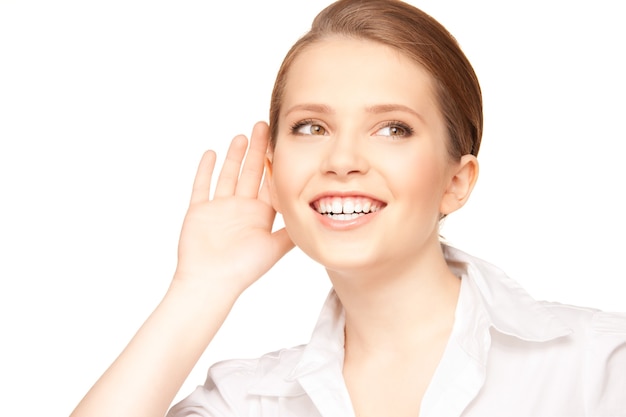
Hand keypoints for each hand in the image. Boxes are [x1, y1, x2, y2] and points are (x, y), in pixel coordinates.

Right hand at [174, 122, 293, 293]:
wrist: (211, 282)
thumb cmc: (243, 268)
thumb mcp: (275, 247)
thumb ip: (292, 230)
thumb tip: (319, 217)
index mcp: (259, 215)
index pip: (269, 183)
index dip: (275, 164)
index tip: (281, 143)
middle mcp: (241, 209)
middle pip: (251, 173)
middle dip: (257, 150)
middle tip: (264, 126)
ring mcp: (219, 209)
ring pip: (228, 175)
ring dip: (234, 156)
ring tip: (242, 135)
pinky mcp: (199, 211)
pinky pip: (202, 186)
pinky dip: (205, 170)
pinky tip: (211, 152)